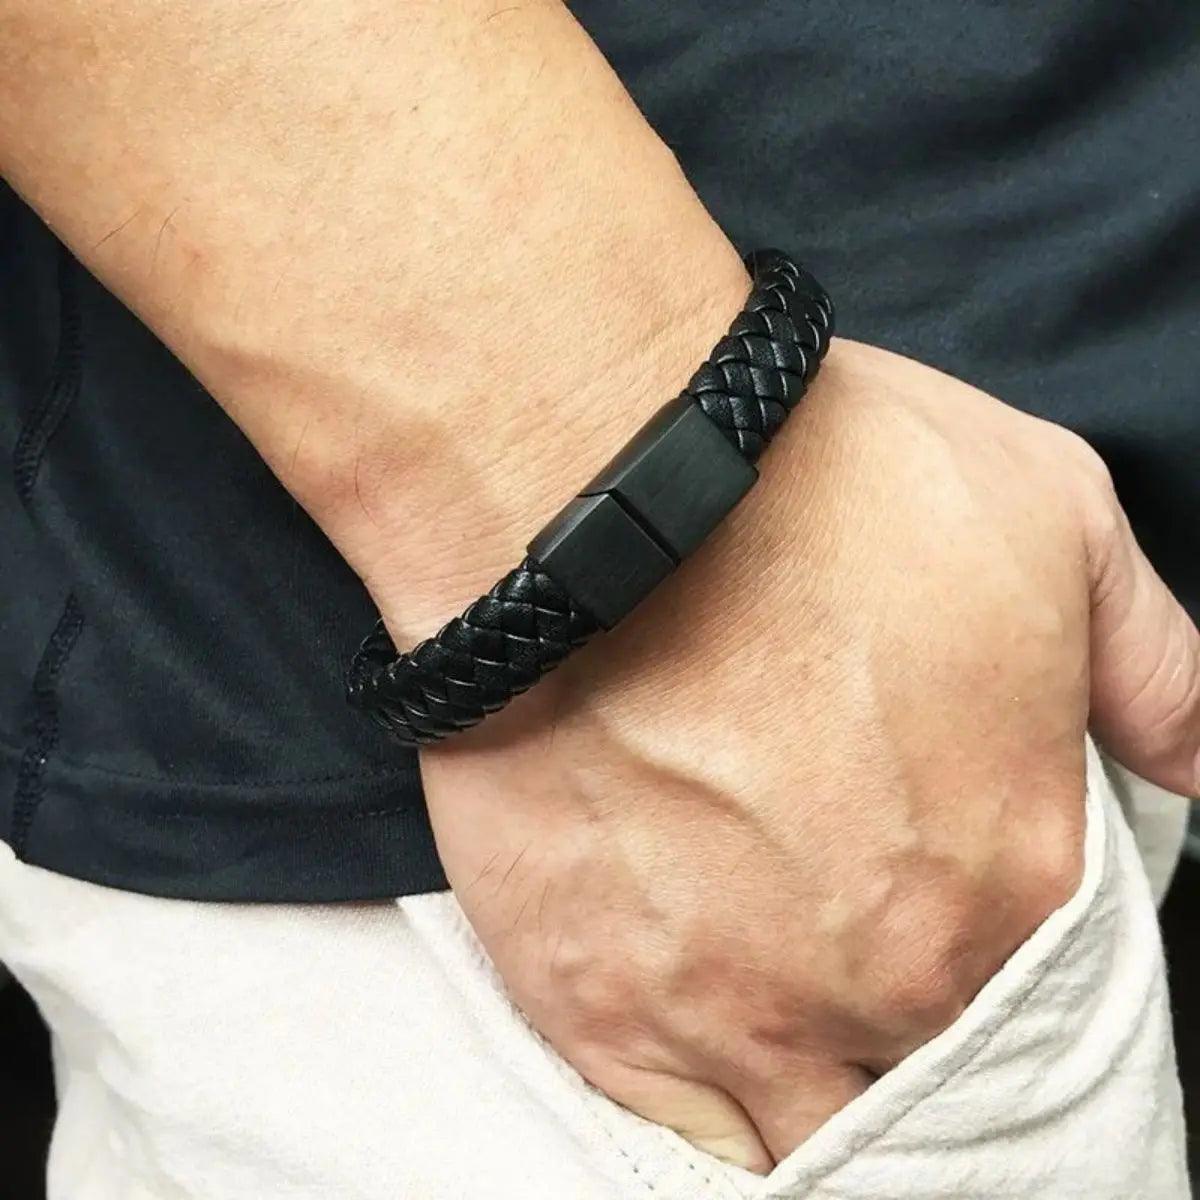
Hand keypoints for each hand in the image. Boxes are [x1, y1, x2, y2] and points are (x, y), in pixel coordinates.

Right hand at [416, 340, 1199, 1171]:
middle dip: (904, 1033)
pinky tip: (698, 1046)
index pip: (1047, 1004)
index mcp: (1008, 882)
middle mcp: (882, 980)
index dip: (1000, 966)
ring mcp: (729, 1006)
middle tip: (855, 961)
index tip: (948, 924)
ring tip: (778, 1014)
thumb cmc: (814, 488)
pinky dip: (698, 1115)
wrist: (591, 488)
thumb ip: (1159, 680)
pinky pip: (673, 1134)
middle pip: (925, 1075)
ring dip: (810, 1096)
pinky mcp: (592, 1001)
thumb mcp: (1051, 525)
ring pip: (808, 1141)